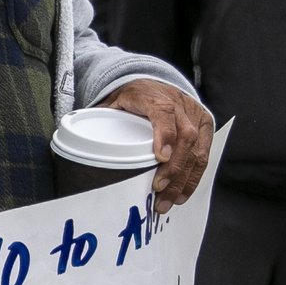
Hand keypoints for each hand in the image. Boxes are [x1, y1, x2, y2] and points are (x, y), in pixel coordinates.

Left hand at [100, 79, 210, 205]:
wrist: (156, 83)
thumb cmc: (134, 97)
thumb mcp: (116, 101)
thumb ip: (104, 117)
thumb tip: (81, 138)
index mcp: (155, 97)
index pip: (164, 113)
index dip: (165, 135)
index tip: (160, 158)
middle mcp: (180, 105)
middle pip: (185, 137)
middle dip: (174, 169)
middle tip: (159, 192)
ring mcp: (195, 115)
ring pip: (197, 149)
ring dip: (184, 179)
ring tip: (169, 201)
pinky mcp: (204, 126)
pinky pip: (204, 153)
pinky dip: (194, 176)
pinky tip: (183, 192)